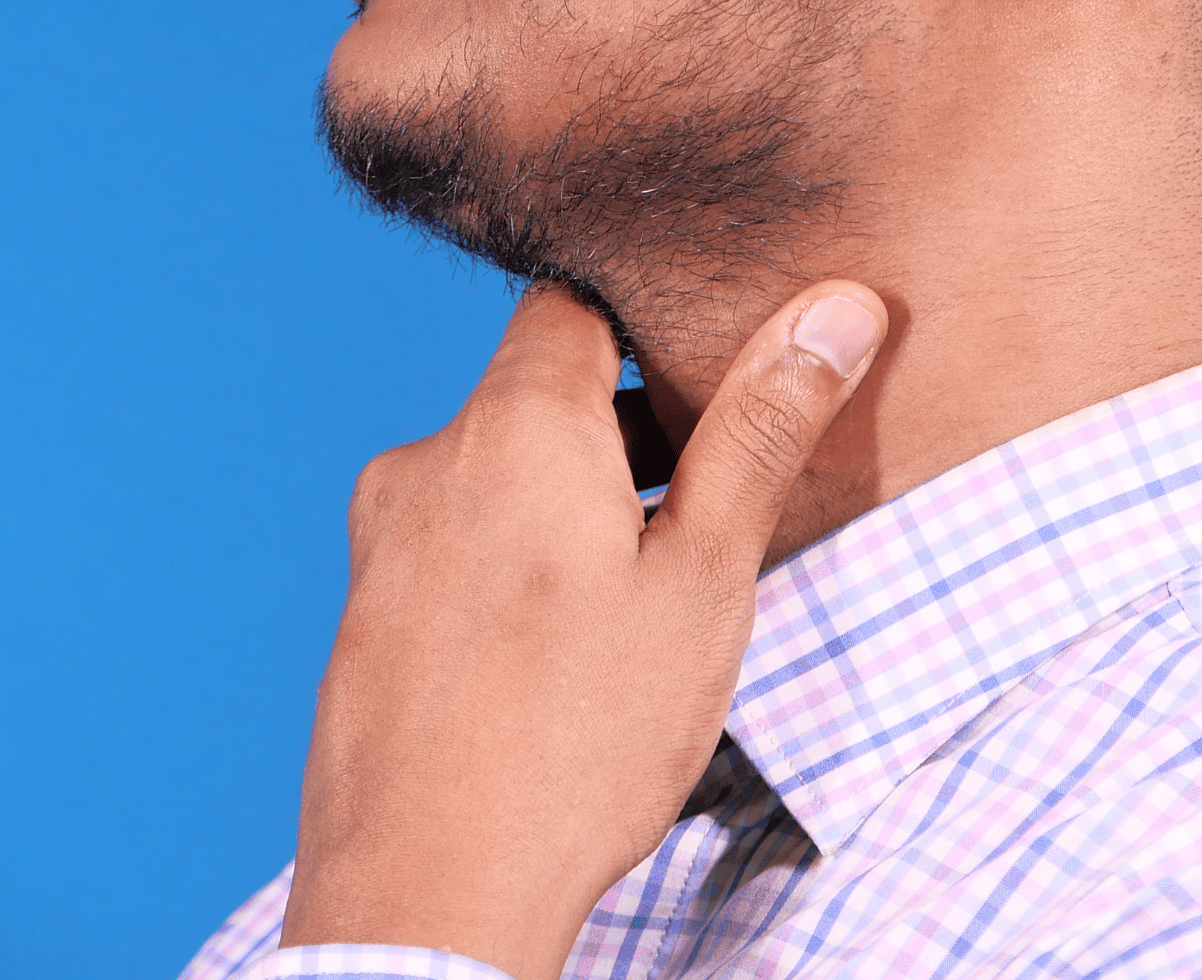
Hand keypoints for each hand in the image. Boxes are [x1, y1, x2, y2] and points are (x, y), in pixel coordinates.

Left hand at [278, 280, 887, 979]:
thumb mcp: (702, 577)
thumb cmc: (580, 739)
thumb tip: (837, 309)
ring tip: (634, 604)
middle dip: (621, 436)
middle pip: (537, 394)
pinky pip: (451, 548)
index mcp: (514, 424)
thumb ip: (759, 431)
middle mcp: (428, 461)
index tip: (707, 388)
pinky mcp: (364, 614)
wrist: (429, 898)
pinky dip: (511, 568)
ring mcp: (381, 541)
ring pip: (495, 479)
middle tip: (697, 520)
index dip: (648, 328)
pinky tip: (557, 660)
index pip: (574, 302)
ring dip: (567, 507)